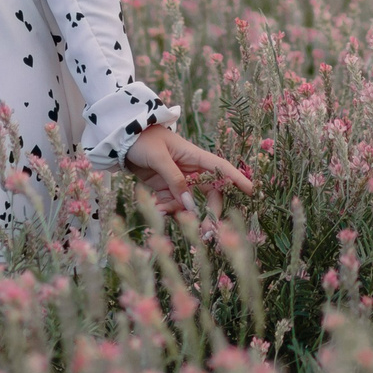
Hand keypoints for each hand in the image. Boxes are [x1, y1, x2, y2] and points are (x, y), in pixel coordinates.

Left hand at [124, 123, 254, 215]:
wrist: (121, 139)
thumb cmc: (143, 140)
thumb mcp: (158, 157)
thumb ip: (174, 181)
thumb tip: (190, 205)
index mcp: (194, 157)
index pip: (221, 169)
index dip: (237, 180)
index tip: (251, 192)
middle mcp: (190, 170)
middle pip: (209, 194)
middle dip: (210, 213)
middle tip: (207, 233)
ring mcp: (178, 180)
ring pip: (189, 203)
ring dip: (179, 212)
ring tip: (161, 212)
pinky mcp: (165, 188)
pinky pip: (172, 204)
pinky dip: (165, 209)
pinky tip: (154, 207)